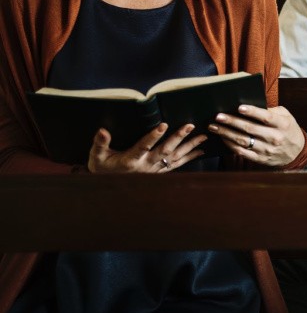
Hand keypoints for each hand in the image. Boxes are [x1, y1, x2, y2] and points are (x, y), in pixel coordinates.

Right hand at [87, 123, 207, 173]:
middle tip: (190, 126)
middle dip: (178, 137)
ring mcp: (155, 170)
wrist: (109, 187)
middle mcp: (146, 165)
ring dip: (189, 146)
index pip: (143, 146)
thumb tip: (102, 131)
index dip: (153, 136)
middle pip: (165, 150)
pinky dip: (189, 157)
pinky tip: (200, 151)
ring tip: (202, 136)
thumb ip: (99, 144)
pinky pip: (177, 165)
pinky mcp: (160, 172)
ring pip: (175, 157)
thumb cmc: (103, 168)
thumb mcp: (97, 156)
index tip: (163, 125)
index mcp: (131, 160)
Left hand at [209, 105, 304, 166]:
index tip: (239, 107)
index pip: (266, 117)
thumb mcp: (286, 117)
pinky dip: (230, 145)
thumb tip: (251, 107)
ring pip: (243, 141)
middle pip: (250, 129)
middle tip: (218, 116)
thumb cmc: (288, 130)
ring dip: (226, 133)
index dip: (252, 112)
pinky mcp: (260, 159)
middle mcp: (275, 137)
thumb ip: (271, 111)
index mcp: (282, 124)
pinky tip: (222, 138)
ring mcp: (267, 150)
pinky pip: (242, 152)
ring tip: (214, 126)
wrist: (297, 152)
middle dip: (232, 122)